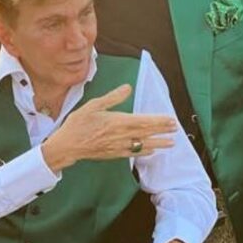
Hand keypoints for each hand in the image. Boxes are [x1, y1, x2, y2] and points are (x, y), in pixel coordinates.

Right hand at [41, 85, 176, 172]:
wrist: (67, 146)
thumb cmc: (78, 124)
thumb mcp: (93, 106)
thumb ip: (112, 98)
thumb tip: (128, 88)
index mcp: (117, 121)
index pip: (143, 121)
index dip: (159, 121)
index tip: (170, 120)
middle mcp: (121, 135)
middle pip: (146, 133)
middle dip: (162, 131)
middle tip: (175, 129)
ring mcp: (118, 146)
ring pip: (143, 145)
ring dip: (158, 143)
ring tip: (171, 143)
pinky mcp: (114, 154)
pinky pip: (133, 154)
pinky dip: (144, 152)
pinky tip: (151, 152)